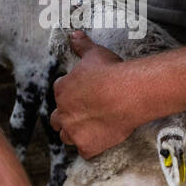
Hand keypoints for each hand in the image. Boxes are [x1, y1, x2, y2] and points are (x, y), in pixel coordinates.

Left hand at [50, 29, 139, 158]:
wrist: (129, 93)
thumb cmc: (111, 72)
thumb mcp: (94, 54)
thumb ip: (82, 45)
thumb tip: (74, 34)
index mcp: (62, 90)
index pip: (60, 94)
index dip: (71, 95)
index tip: (83, 95)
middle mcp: (63, 112)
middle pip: (57, 119)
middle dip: (67, 117)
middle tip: (84, 114)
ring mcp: (74, 131)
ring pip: (66, 137)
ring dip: (74, 133)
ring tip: (90, 128)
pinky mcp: (87, 146)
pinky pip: (85, 151)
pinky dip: (91, 147)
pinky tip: (102, 139)